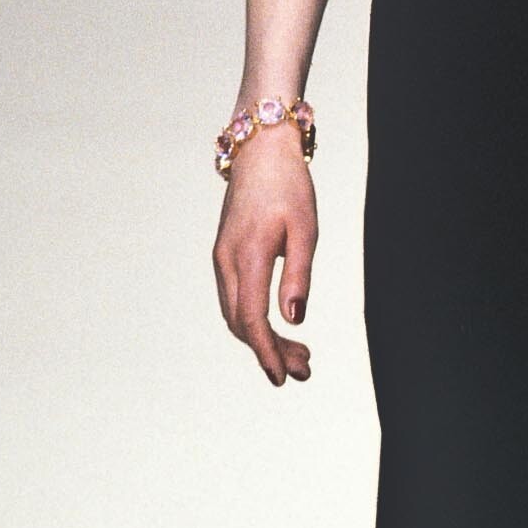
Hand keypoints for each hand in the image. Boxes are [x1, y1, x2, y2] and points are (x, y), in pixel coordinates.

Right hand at [212, 136, 316, 385]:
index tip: (283, 376)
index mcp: (247, 256)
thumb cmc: (288, 186)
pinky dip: (254, 320)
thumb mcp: (305, 229)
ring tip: (299, 354)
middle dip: (271, 351)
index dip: (267, 352)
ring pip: (236, 314)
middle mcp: (227, 262)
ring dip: (263, 339)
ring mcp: (222, 259)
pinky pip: (235, 299)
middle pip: (242, 324)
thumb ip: (298, 275)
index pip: (252, 319)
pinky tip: (279, 327)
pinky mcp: (225, 255)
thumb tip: (294, 318)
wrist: (260, 151)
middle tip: (304, 369)